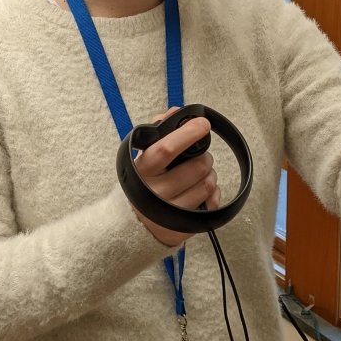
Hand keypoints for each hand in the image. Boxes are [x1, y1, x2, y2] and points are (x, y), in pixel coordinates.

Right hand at [132, 107, 220, 246]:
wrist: (128, 225)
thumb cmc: (140, 185)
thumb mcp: (143, 158)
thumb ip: (159, 132)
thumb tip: (175, 112)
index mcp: (142, 171)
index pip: (166, 148)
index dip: (188, 133)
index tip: (202, 124)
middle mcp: (154, 193)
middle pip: (196, 166)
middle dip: (204, 157)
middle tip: (200, 157)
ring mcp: (168, 213)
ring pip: (207, 184)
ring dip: (209, 175)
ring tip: (199, 175)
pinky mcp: (181, 228)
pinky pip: (211, 204)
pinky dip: (212, 195)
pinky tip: (201, 192)